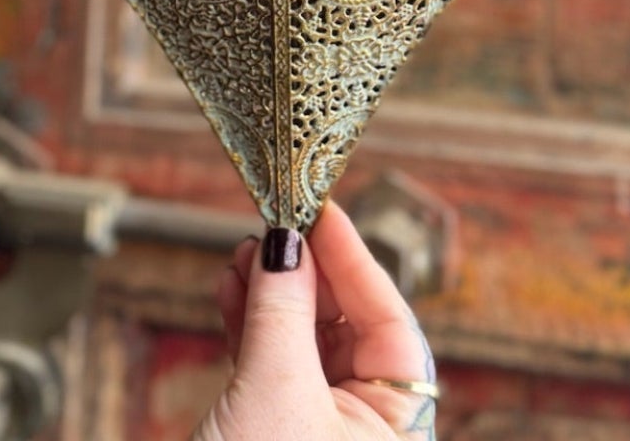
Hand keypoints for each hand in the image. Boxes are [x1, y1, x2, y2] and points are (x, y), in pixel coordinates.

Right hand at [192, 200, 438, 440]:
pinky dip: (251, 325)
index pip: (390, 323)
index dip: (354, 261)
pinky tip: (231, 288)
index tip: (322, 210)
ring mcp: (320, 428)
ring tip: (245, 253)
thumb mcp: (276, 390)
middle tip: (276, 225)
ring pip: (304, 341)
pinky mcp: (276, 430)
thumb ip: (283, 311)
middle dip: (304, 273)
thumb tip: (288, 241)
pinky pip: (273, 364)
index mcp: (398, 424)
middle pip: (345, 325)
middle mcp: (367, 425)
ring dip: (271, 293)